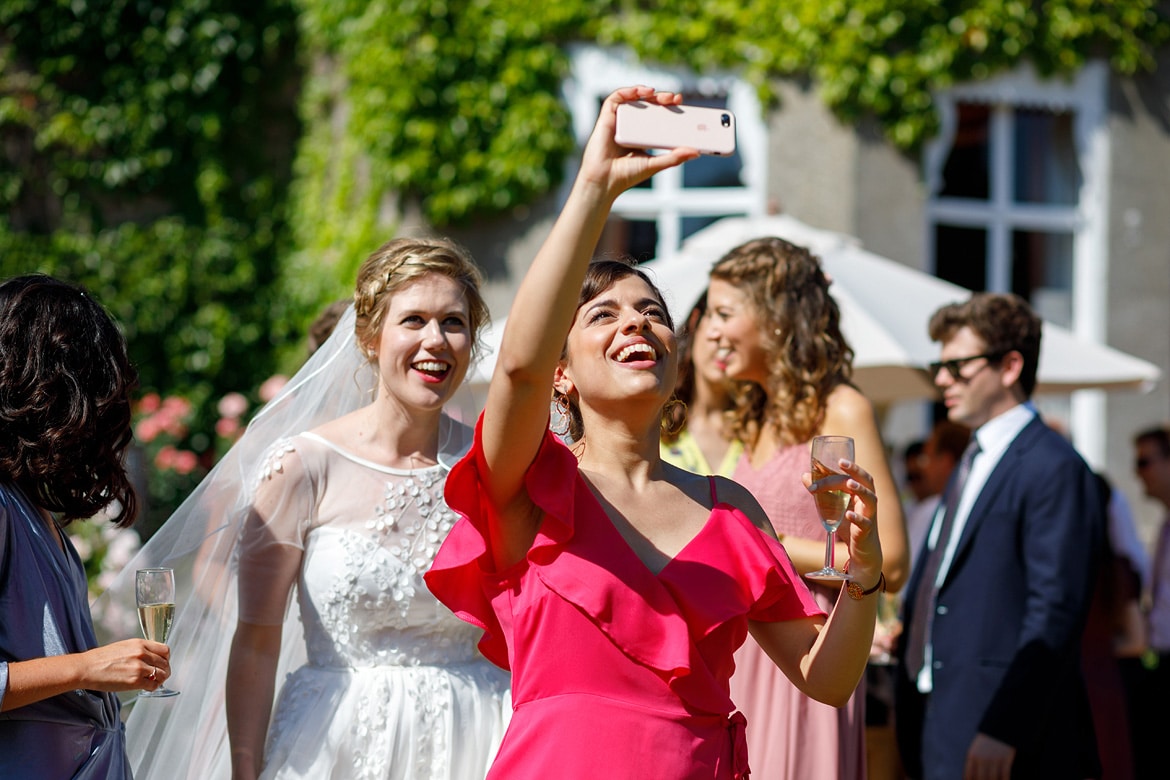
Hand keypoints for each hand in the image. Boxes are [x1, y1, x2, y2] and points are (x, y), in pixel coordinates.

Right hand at [80, 638, 170, 692]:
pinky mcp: (134, 681)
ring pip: (162, 674)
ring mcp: (139, 667)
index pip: (165, 650)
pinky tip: (147, 687)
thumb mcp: (124, 646)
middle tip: (161, 675)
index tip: (163, 663)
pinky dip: (153, 687)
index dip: (166, 658)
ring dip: (160, 679)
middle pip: (165, 663)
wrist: (86, 668)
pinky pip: (152, 685)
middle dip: (165, 670)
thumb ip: (140, 650)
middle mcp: (142, 654)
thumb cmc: (101, 658)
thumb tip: (152, 658)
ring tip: (155, 682)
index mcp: (140, 643)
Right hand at [576, 86, 698, 200]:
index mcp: (642, 135)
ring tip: (657, 93)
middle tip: (674, 98)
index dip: (669, 107)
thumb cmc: (626, 175)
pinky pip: (615, 98)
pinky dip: (627, 91)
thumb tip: (696, 152)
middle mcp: (630, 126)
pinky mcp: (606, 118)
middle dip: (661, 99)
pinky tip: (639, 91)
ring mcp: (618, 121)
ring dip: (645, 92)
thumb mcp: (655, 164)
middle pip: (647, 105)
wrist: (604, 181)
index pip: (658, 116)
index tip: (681, 103)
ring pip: (632, 99)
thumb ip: (674, 158)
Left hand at [804, 458, 880, 579]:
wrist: (861, 551)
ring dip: (861, 490)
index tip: (822, 461)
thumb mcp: (832, 506)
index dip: (840, 467)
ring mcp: (869, 515)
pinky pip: (865, 523)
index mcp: (860, 492)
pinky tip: (848, 515)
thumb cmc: (848, 524)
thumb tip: (805, 475)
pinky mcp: (867, 531)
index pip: (852, 474)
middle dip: (855, 470)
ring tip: (850, 483)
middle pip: (866, 480)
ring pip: (870, 498)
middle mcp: (867, 501)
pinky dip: (857, 518)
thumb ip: (821, 491)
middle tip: (841, 462)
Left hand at [964, 733, 1014, 779]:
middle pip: (981, 779)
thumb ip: (974, 762)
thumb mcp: (977, 748)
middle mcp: (981, 758)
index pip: (969, 776)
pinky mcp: (1005, 758)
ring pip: (993, 779)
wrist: (1000, 724)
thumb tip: (970, 777)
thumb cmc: (988, 739)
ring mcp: (993, 758)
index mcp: (971, 755)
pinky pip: (1005, 775)